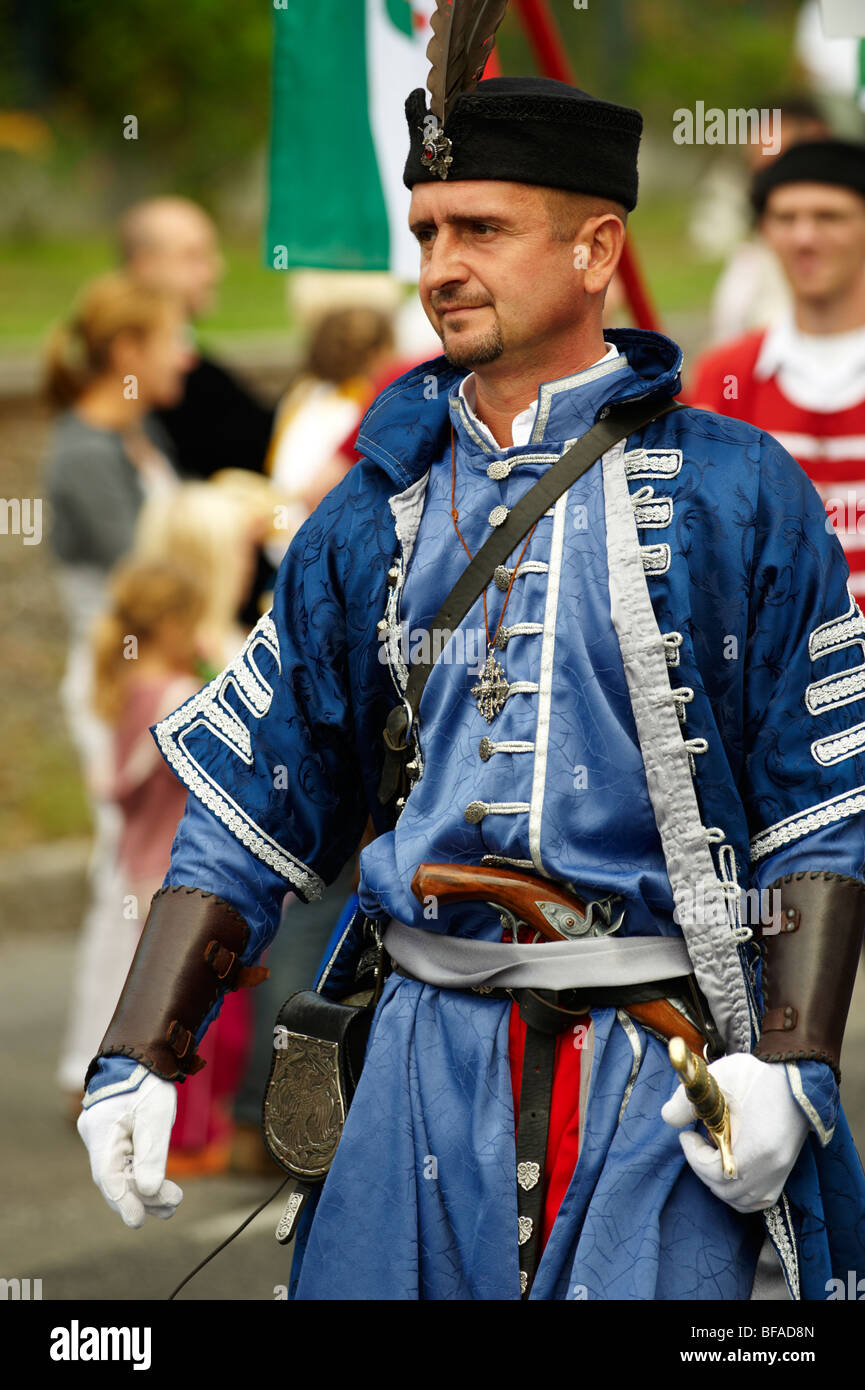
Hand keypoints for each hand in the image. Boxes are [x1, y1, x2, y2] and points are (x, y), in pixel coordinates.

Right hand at [77, 1071, 182, 1227]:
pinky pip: (126, 1164)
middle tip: (169, 1209)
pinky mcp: (116, 1137)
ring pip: (121, 1174)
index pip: (107, 1175)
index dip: (122, 1201)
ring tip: (172, 1204)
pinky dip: (142, 1177)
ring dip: (145, 1192)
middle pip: (115, 1179)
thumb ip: (152, 1152)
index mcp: (100, 1130)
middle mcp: (97, 1136)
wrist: (142, 1054)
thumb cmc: (148, 1080)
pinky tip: (162, 1191)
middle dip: (141, 1199)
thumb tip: (149, 1190)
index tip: (138, 1220)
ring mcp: (105, 1138)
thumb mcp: (156, 1114)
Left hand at [661, 1053, 808, 1212]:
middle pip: (725, 1189)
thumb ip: (688, 1099)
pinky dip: (739, 1192)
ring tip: (712, 1153)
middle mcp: (770, 1168)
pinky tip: (728, 1169)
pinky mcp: (784, 1173)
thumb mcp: (721, 1078)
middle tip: (696, 1143)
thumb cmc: (759, 1077)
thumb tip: (667, 1117)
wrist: (798, 1078)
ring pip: (740, 1200)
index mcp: (756, 1147)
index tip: (686, 1135)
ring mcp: (779, 1174)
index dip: (693, 1155)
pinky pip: (758, 1200)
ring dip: (718, 1181)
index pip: (714, 1171)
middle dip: (702, 1167)